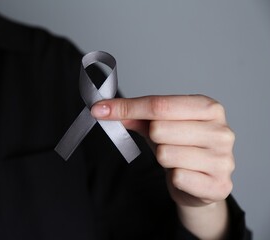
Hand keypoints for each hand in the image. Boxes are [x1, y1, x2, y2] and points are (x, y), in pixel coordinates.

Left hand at [91, 95, 234, 237]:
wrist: (205, 181)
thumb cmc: (182, 147)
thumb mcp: (160, 125)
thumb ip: (136, 116)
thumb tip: (105, 110)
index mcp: (209, 108)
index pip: (159, 104)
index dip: (126, 107)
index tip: (99, 109)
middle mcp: (221, 131)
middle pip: (159, 129)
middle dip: (153, 138)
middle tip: (165, 143)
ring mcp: (223, 159)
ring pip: (165, 154)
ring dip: (163, 159)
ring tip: (176, 160)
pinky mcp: (219, 185)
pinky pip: (177, 177)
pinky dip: (174, 177)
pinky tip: (184, 175)